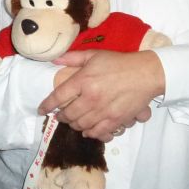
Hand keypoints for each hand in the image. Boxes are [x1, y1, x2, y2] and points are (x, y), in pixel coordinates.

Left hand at [38, 50, 163, 141]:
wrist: (146, 74)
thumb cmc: (119, 62)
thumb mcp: (94, 55)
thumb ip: (72, 58)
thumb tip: (53, 60)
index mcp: (83, 81)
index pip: (58, 97)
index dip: (47, 105)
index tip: (42, 110)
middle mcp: (91, 98)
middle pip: (69, 115)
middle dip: (62, 117)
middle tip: (61, 115)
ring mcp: (104, 111)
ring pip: (81, 126)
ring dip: (74, 125)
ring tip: (74, 122)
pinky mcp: (116, 120)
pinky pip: (98, 133)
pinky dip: (90, 133)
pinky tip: (88, 130)